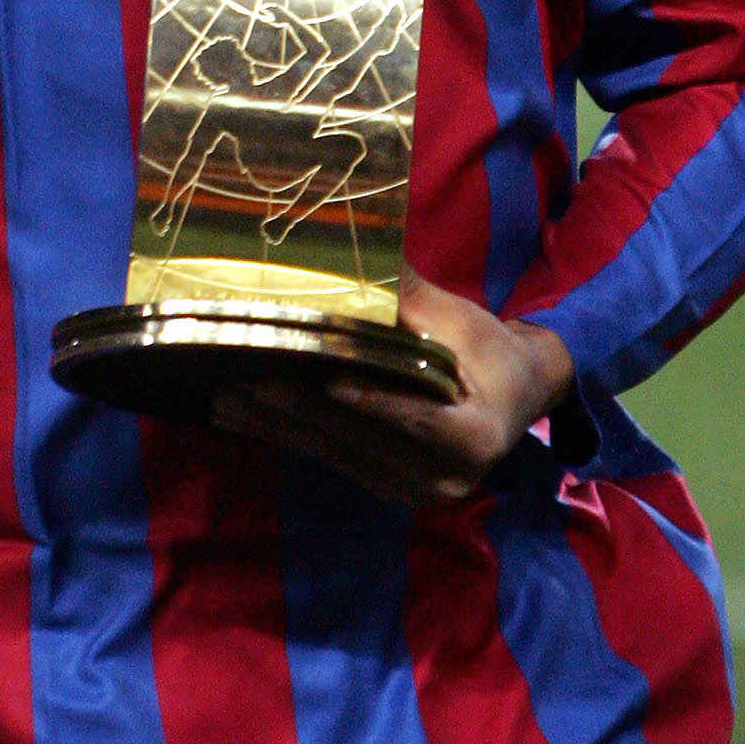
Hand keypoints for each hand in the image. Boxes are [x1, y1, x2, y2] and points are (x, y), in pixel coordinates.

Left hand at [211, 265, 574, 506]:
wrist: (516, 394)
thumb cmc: (489, 350)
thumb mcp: (460, 319)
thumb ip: (408, 298)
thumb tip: (360, 252)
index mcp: (476, 436)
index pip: (418, 420)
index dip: (374, 403)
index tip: (327, 383)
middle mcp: (445, 477)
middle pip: (363, 438)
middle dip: (300, 410)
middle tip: (244, 384)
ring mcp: (416, 491)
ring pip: (339, 453)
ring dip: (281, 427)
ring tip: (227, 402)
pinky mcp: (391, 489)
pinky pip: (336, 459)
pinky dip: (293, 436)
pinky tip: (250, 418)